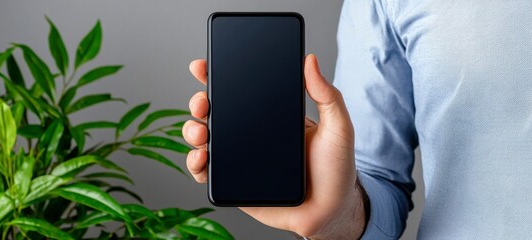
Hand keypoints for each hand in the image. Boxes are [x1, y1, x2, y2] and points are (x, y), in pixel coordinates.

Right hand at [183, 54, 366, 238]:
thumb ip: (328, 95)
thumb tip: (311, 61)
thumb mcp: (338, 127)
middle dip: (200, 103)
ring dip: (192, 131)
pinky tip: (201, 158)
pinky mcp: (234, 183)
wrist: (330, 211)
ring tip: (200, 132)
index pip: (241, 91)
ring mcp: (240, 159)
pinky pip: (207, 172)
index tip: (203, 67)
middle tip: (202, 103)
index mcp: (271, 116)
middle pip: (216, 113)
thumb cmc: (336, 170)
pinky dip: (195, 164)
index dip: (218, 77)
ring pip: (205, 140)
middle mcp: (251, 135)